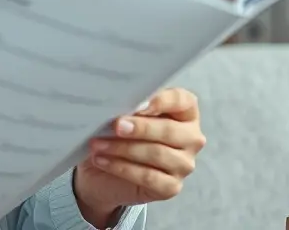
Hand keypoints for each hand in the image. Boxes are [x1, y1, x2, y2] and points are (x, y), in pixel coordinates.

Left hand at [73, 88, 204, 224]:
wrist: (104, 171)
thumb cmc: (119, 134)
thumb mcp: (123, 115)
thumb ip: (130, 106)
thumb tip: (125, 105)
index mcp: (184, 112)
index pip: (183, 100)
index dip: (163, 101)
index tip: (139, 104)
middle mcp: (190, 138)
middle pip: (170, 130)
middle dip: (140, 127)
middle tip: (116, 126)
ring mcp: (183, 164)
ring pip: (157, 153)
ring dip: (124, 148)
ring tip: (98, 144)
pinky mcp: (171, 187)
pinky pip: (148, 176)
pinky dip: (121, 167)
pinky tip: (102, 160)